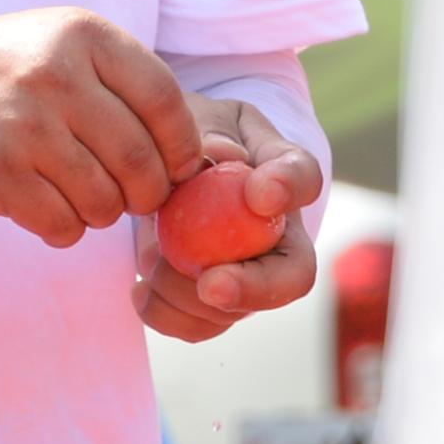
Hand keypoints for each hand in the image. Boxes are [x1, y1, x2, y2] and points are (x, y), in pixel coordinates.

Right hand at [0, 8, 206, 247]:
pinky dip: (67, 228)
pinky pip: (63, 225)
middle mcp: (55, 77)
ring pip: (105, 201)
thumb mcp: (68, 43)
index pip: (163, 99)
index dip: (182, 144)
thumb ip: (128, 83)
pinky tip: (51, 205)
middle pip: (140, 159)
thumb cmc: (11, 68)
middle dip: (149, 191)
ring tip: (85, 193)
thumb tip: (197, 157)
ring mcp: (24, 127)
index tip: (180, 165)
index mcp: (83, 36)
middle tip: (137, 193)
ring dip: (105, 211)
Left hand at [134, 95, 323, 342]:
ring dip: (187, 296)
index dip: (290, 188)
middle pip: (293, 276)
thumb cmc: (192, 134)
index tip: (260, 194)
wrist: (169, 165)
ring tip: (153, 258)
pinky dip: (164, 315)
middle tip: (212, 284)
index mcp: (280, 173)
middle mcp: (278, 234)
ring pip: (238, 311)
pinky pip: (199, 326)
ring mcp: (251, 275)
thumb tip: (219, 154)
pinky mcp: (216, 303)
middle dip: (253, 288)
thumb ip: (208, 130)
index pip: (304, 177)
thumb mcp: (197, 117)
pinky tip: (139, 288)